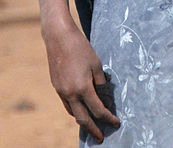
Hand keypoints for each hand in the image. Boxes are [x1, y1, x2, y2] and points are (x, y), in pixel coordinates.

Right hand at [42, 20, 119, 141]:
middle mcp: (70, 93)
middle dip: (93, 130)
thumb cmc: (80, 47)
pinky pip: (66, 104)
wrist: (58, 36)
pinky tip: (80, 109)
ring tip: (91, 125)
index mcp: (83, 87)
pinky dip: (74, 110)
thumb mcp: (96, 65)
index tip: (116, 123)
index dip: (108, 118)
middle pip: (83, 119)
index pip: (98, 110)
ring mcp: (61, 90)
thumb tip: (104, 98)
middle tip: (100, 138)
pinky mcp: (56, 86)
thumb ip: (101, 83)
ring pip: (72, 113)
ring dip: (82, 120)